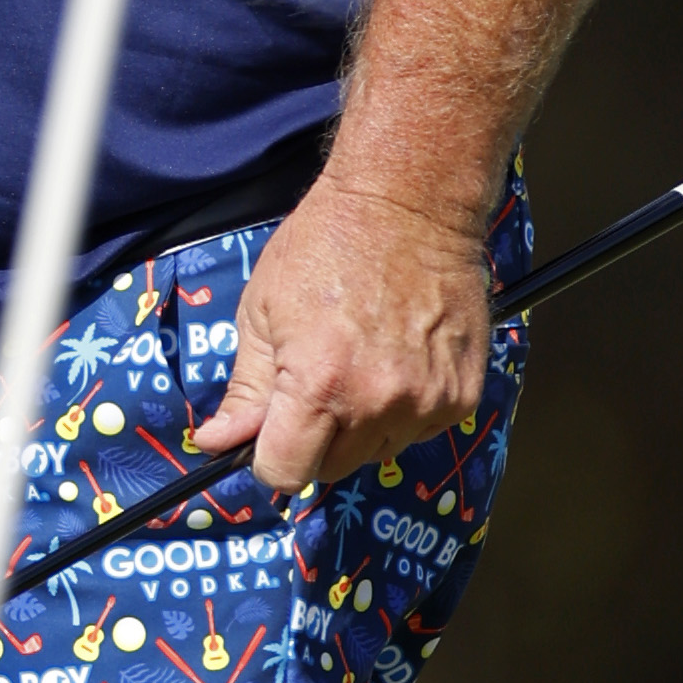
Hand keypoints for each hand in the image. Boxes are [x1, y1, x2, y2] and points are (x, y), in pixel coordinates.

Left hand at [188, 179, 492, 491]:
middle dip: (310, 442)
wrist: (407, 209)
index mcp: (320, 386)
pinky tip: (390, 362)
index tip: (264, 437)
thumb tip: (218, 444)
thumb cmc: (321, 249)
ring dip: (357, 428)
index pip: (287, 472)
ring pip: (378, 451)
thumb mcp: (261, 313)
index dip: (267, 460)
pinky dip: (400, 411)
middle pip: (333, 468)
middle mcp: (379, 404)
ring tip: (352, 364)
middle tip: (306, 389)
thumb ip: (245, 389)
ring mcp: (428, 403)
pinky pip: (419, 429)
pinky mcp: (463, 395)